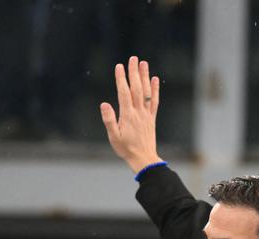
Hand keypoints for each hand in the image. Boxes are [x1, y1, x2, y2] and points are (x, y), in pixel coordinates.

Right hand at [100, 56, 162, 172]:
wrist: (143, 159)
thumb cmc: (126, 149)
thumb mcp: (113, 136)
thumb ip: (109, 120)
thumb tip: (104, 104)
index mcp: (127, 116)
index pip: (124, 93)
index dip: (121, 79)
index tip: (119, 66)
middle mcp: (138, 112)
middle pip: (136, 89)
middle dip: (134, 72)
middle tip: (133, 58)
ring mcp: (146, 115)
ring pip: (146, 92)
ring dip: (145, 77)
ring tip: (143, 63)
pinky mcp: (151, 118)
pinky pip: (154, 102)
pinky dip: (154, 90)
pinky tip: (155, 80)